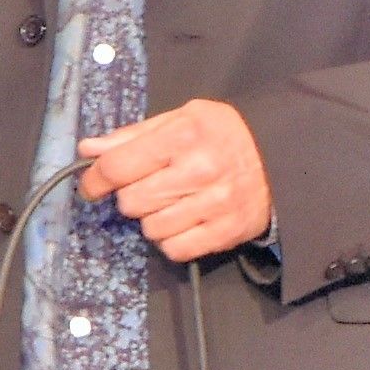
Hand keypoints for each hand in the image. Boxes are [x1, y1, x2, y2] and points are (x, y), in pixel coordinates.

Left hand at [78, 99, 268, 263]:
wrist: (280, 158)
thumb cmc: (223, 134)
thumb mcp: (180, 119)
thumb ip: (133, 136)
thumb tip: (88, 150)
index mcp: (183, 135)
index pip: (118, 166)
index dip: (96, 179)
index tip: (93, 184)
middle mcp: (199, 170)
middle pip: (131, 202)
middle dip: (131, 196)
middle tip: (148, 187)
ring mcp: (215, 204)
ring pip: (151, 229)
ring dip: (153, 219)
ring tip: (171, 203)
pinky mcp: (226, 232)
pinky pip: (175, 249)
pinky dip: (172, 240)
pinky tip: (184, 221)